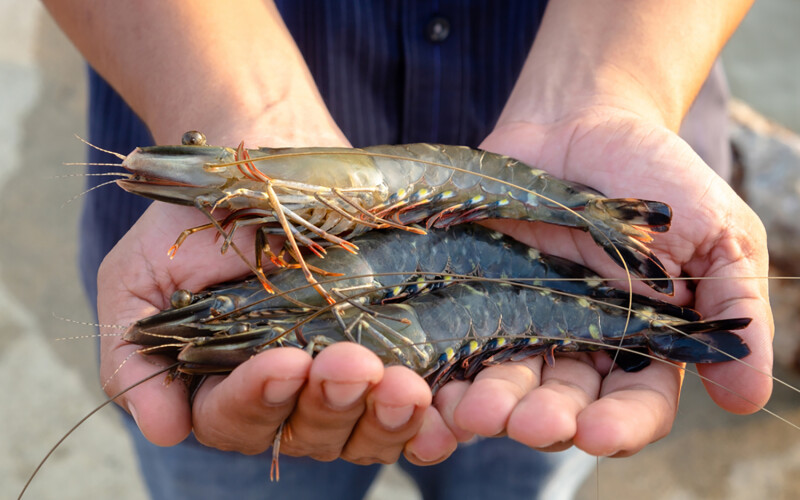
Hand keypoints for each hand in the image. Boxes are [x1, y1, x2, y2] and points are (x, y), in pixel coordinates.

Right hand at [97, 203, 436, 463]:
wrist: (266, 161)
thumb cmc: (195, 221)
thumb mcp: (140, 279)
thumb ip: (133, 354)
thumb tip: (162, 430)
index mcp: (223, 387)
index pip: (235, 418)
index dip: (258, 398)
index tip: (283, 360)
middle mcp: (287, 396)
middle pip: (308, 434)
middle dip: (330, 404)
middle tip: (353, 364)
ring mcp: (343, 381)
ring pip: (363, 431)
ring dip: (384, 416)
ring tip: (403, 384)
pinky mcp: (392, 357)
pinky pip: (411, 411)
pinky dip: (425, 421)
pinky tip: (437, 408)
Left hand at [428, 106, 771, 456]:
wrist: (583, 120)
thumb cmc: (658, 175)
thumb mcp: (720, 235)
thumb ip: (735, 309)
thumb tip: (749, 397)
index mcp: (642, 343)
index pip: (636, 405)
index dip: (620, 424)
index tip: (597, 432)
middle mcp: (580, 345)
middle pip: (563, 404)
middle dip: (545, 420)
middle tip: (526, 423)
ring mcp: (523, 321)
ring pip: (507, 380)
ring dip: (490, 404)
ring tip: (472, 411)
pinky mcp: (476, 293)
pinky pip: (457, 338)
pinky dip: (446, 366)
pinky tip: (433, 383)